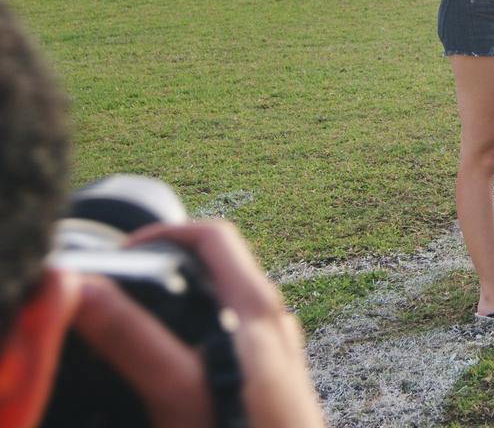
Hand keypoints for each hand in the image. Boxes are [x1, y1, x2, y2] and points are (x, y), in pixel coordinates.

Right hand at [69, 220, 323, 427]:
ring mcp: (278, 350)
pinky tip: (177, 373)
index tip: (123, 255)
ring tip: (143, 332)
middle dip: (169, 271)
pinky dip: (200, 339)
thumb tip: (87, 291)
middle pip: (220, 268)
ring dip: (184, 307)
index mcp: (257, 305)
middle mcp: (274, 320)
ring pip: (226, 307)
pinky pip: (234, 340)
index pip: (214, 236)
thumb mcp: (177, 387)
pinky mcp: (275, 379)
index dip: (164, 233)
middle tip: (124, 293)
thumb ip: (132, 337)